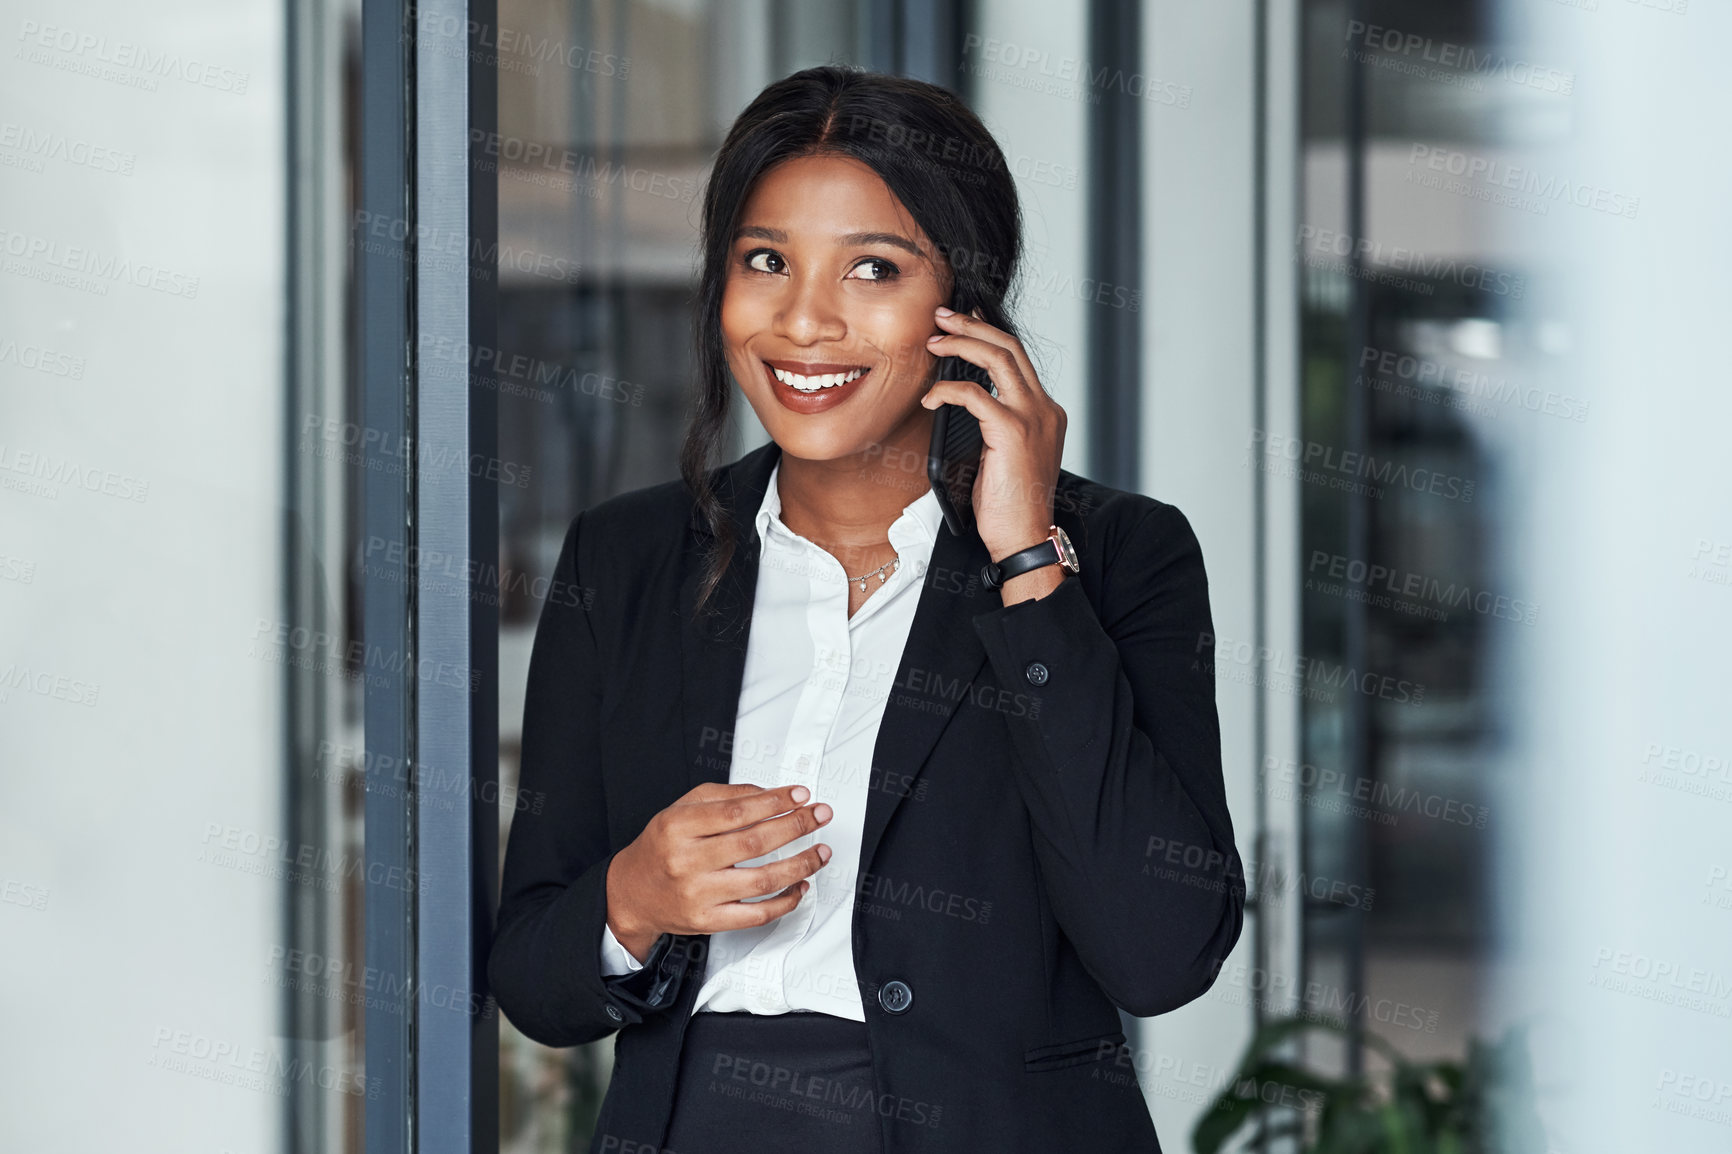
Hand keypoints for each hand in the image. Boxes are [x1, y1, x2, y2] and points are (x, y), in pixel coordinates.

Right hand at [604, 782, 834, 961]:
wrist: (632, 893)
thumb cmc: (661, 847)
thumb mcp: (681, 809)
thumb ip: (725, 797)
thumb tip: (771, 794)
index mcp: (678, 826)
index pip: (737, 811)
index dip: (775, 801)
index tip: (800, 795)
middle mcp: (687, 861)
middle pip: (754, 842)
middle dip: (796, 826)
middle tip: (819, 816)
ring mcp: (698, 894)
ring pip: (762, 879)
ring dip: (800, 864)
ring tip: (820, 852)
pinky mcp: (708, 921)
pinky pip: (757, 914)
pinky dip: (785, 901)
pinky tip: (800, 886)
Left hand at [921, 306, 1067, 563]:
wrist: (1024, 538)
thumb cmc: (1010, 505)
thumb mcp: (1004, 456)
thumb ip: (994, 424)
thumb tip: (963, 399)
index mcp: (1046, 412)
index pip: (1018, 360)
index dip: (989, 335)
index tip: (964, 323)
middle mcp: (1045, 408)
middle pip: (1010, 347)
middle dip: (973, 325)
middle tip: (943, 316)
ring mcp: (1033, 417)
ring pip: (998, 357)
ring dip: (962, 343)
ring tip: (935, 340)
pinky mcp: (1013, 432)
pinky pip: (975, 394)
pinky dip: (948, 390)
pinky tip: (930, 397)